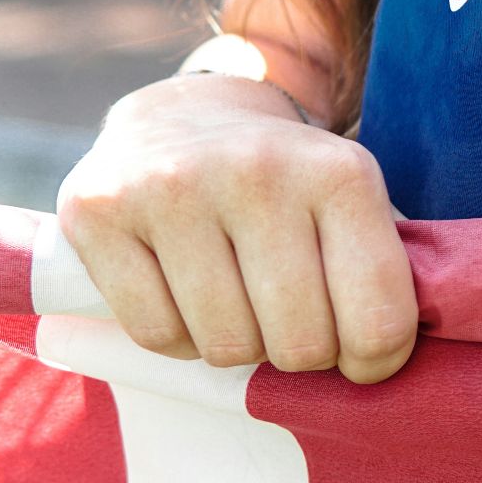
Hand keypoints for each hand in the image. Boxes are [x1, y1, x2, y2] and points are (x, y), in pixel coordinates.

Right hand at [56, 72, 417, 382]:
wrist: (186, 116)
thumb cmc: (286, 185)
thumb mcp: (352, 205)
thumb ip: (380, 276)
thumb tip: (382, 367)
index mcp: (340, 173)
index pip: (378, 318)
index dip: (375, 361)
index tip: (362, 356)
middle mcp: (258, 173)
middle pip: (299, 344)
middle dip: (302, 354)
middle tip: (291, 322)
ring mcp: (173, 188)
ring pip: (226, 346)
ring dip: (238, 347)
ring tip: (238, 301)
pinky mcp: (99, 211)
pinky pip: (156, 335)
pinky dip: (177, 339)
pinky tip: (186, 296)